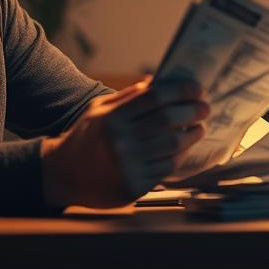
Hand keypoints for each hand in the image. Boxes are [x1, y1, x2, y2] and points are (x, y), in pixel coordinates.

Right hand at [41, 78, 209, 207]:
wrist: (63, 175)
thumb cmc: (85, 138)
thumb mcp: (99, 110)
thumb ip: (128, 97)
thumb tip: (159, 82)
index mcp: (112, 118)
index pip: (155, 97)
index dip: (180, 91)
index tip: (197, 89)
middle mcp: (120, 141)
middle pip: (168, 120)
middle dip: (193, 111)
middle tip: (205, 108)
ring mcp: (127, 165)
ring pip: (172, 145)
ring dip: (192, 134)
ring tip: (198, 127)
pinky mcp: (134, 186)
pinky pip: (166, 167)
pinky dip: (180, 155)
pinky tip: (183, 148)